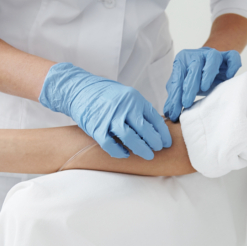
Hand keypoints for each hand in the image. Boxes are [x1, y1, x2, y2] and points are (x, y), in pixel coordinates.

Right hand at [39, 63, 171, 159]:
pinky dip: (120, 152)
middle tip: (158, 149)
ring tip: (148, 155)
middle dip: (154, 142)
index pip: (154, 118)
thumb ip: (139, 109)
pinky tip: (126, 154)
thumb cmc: (105, 94)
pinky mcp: (97, 128)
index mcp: (134, 98)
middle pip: (144, 130)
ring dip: (141, 149)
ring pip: (130, 139)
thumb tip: (155, 127)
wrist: (80, 90)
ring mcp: (110, 118)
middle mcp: (123, 108)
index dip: (162, 133)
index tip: (167, 142)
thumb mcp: (126, 95)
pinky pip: (111, 145)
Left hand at [163, 47, 240, 121]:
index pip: (178, 77)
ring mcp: (214, 54)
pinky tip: (228, 76)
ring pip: (213, 57)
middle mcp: (198, 54)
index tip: (176, 109)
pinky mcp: (227, 57)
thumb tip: (169, 113)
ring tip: (205, 88)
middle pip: (194, 66)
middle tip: (187, 102)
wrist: (210, 66)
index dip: (176, 94)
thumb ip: (175, 97)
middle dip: (190, 86)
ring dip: (208, 72)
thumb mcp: (183, 87)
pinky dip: (232, 65)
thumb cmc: (195, 78)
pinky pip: (232, 57)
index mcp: (183, 60)